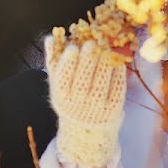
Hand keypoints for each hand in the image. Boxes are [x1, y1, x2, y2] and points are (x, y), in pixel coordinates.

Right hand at [44, 37, 126, 167]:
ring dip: (104, 62)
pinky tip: (117, 60)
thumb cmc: (71, 97)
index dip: (68, 63)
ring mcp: (97, 108)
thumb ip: (53, 60)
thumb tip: (49, 38)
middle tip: (92, 43)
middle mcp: (79, 105)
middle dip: (88, 60)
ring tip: (106, 47)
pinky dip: (118, 72)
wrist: (87, 129)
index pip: (64, 79)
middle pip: (84, 80)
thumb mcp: (58, 83)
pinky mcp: (114, 108)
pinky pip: (117, 87)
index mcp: (62, 97)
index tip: (73, 47)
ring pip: (102, 82)